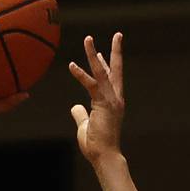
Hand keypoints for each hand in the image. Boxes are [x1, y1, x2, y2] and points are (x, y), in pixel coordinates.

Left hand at [68, 32, 124, 163]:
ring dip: (94, 54)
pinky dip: (80, 75)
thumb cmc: (96, 145)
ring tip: (88, 39)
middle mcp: (116, 98)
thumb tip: (75, 106)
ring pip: (103, 72)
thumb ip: (81, 114)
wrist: (104, 156)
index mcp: (113, 102)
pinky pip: (91, 85)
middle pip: (116, 69)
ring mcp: (111, 100)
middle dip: (116, 51)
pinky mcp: (103, 104)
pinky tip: (71, 66)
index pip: (112, 78)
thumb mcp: (85, 126)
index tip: (103, 52)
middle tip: (118, 34)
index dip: (108, 64)